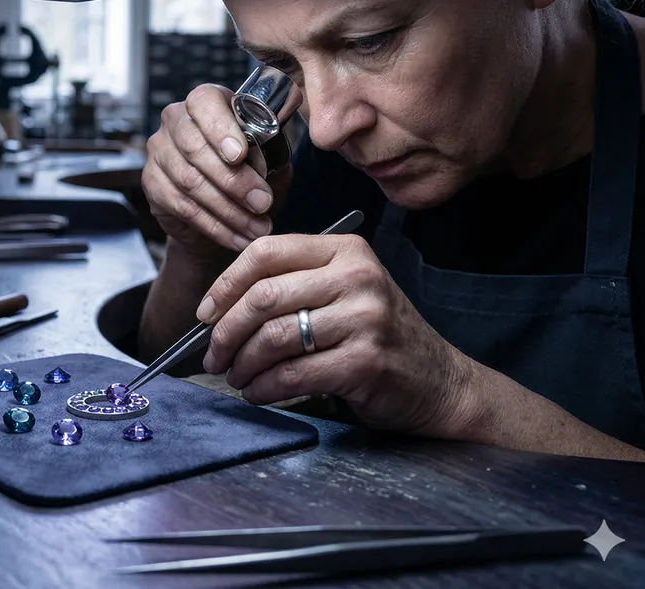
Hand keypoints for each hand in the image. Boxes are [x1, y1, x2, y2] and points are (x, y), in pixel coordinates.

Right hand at [142, 84, 284, 259]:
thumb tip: (262, 167)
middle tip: (263, 203)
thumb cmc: (247, 175)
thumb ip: (270, 156)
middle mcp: (176, 121)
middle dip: (234, 180)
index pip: (204, 102)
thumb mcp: (269, 160)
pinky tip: (238, 238)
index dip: (220, 128)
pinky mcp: (152, 183)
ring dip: (228, 210)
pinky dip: (215, 226)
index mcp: (206, 102)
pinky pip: (182, 207)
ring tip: (257, 228)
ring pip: (190, 181)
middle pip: (195, 147)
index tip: (240, 155)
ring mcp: (159, 151)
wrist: (219, 212)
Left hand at [196, 232, 476, 436]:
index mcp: (346, 250)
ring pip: (273, 338)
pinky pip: (292, 375)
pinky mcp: (365, 362)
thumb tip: (216, 309)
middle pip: (263, 297)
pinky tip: (257, 393)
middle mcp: (358, 277)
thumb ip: (291, 286)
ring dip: (242, 364)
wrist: (439, 381)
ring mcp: (364, 319)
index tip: (205, 314)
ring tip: (235, 376)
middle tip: (212, 355)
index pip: (266, 252)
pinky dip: (263, 388)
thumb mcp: (342, 291)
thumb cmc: (376, 335)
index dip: (225, 284)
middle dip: (225, 331)